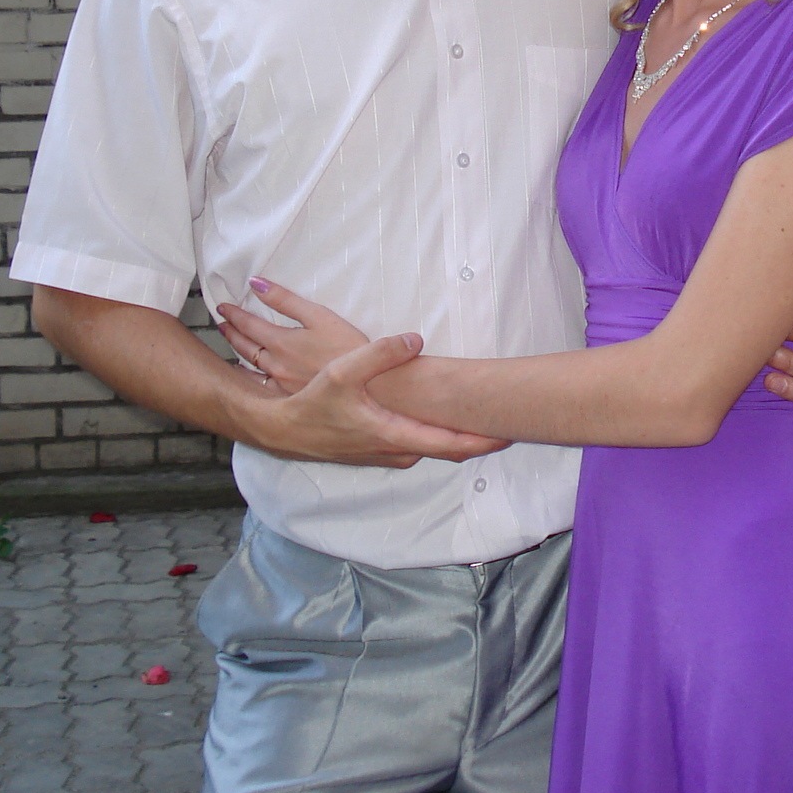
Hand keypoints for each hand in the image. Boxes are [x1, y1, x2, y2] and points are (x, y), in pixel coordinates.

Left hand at [218, 278, 368, 395]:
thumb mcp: (319, 316)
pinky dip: (250, 381)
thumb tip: (255, 284)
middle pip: (245, 347)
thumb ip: (285, 300)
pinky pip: (263, 391)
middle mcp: (275, 366)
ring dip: (238, 354)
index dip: (234, 314)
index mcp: (281, 343)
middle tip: (221, 322)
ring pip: (251, 369)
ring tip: (230, 346)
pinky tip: (246, 379)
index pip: (249, 325)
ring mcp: (282, 388)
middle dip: (231, 332)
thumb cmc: (350, 348)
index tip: (223, 307)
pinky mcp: (293, 401)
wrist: (369, 388)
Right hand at [253, 333, 507, 467]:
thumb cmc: (313, 402)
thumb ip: (380, 353)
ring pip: (433, 447)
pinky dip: (438, 437)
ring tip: (483, 421)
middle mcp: (396, 449)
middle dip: (477, 438)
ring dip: (457, 438)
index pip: (448, 443)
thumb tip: (416, 339)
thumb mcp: (343, 371)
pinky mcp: (378, 449)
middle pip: (448, 449)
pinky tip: (444, 422)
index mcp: (393, 433)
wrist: (283, 429)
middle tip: (507, 423)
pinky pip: (419, 444)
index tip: (509, 434)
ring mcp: (387, 452)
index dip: (481, 439)